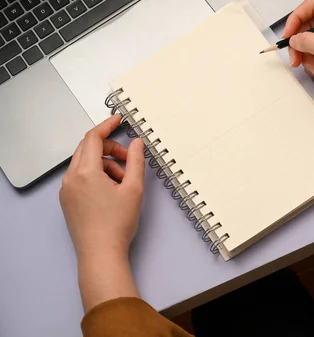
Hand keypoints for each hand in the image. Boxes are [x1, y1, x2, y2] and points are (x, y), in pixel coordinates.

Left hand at [59, 115, 144, 311]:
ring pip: (85, 163)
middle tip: (129, 157)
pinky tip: (112, 189)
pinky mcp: (67, 200)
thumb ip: (136, 162)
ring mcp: (66, 190)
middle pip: (88, 149)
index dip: (107, 126)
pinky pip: (81, 177)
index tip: (119, 120)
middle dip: (110, 148)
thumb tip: (137, 144)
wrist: (101, 253)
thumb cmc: (117, 225)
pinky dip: (97, 175)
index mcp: (85, 172)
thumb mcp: (134, 189)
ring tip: (124, 180)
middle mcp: (71, 178)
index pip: (93, 138)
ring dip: (105, 163)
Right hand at [283, 0, 313, 111]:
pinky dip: (313, 63)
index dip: (296, 19)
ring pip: (310, 42)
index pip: (312, 7)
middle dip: (300, 43)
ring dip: (306, 57)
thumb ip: (309, 42)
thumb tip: (293, 39)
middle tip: (295, 60)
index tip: (288, 36)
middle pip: (308, 26)